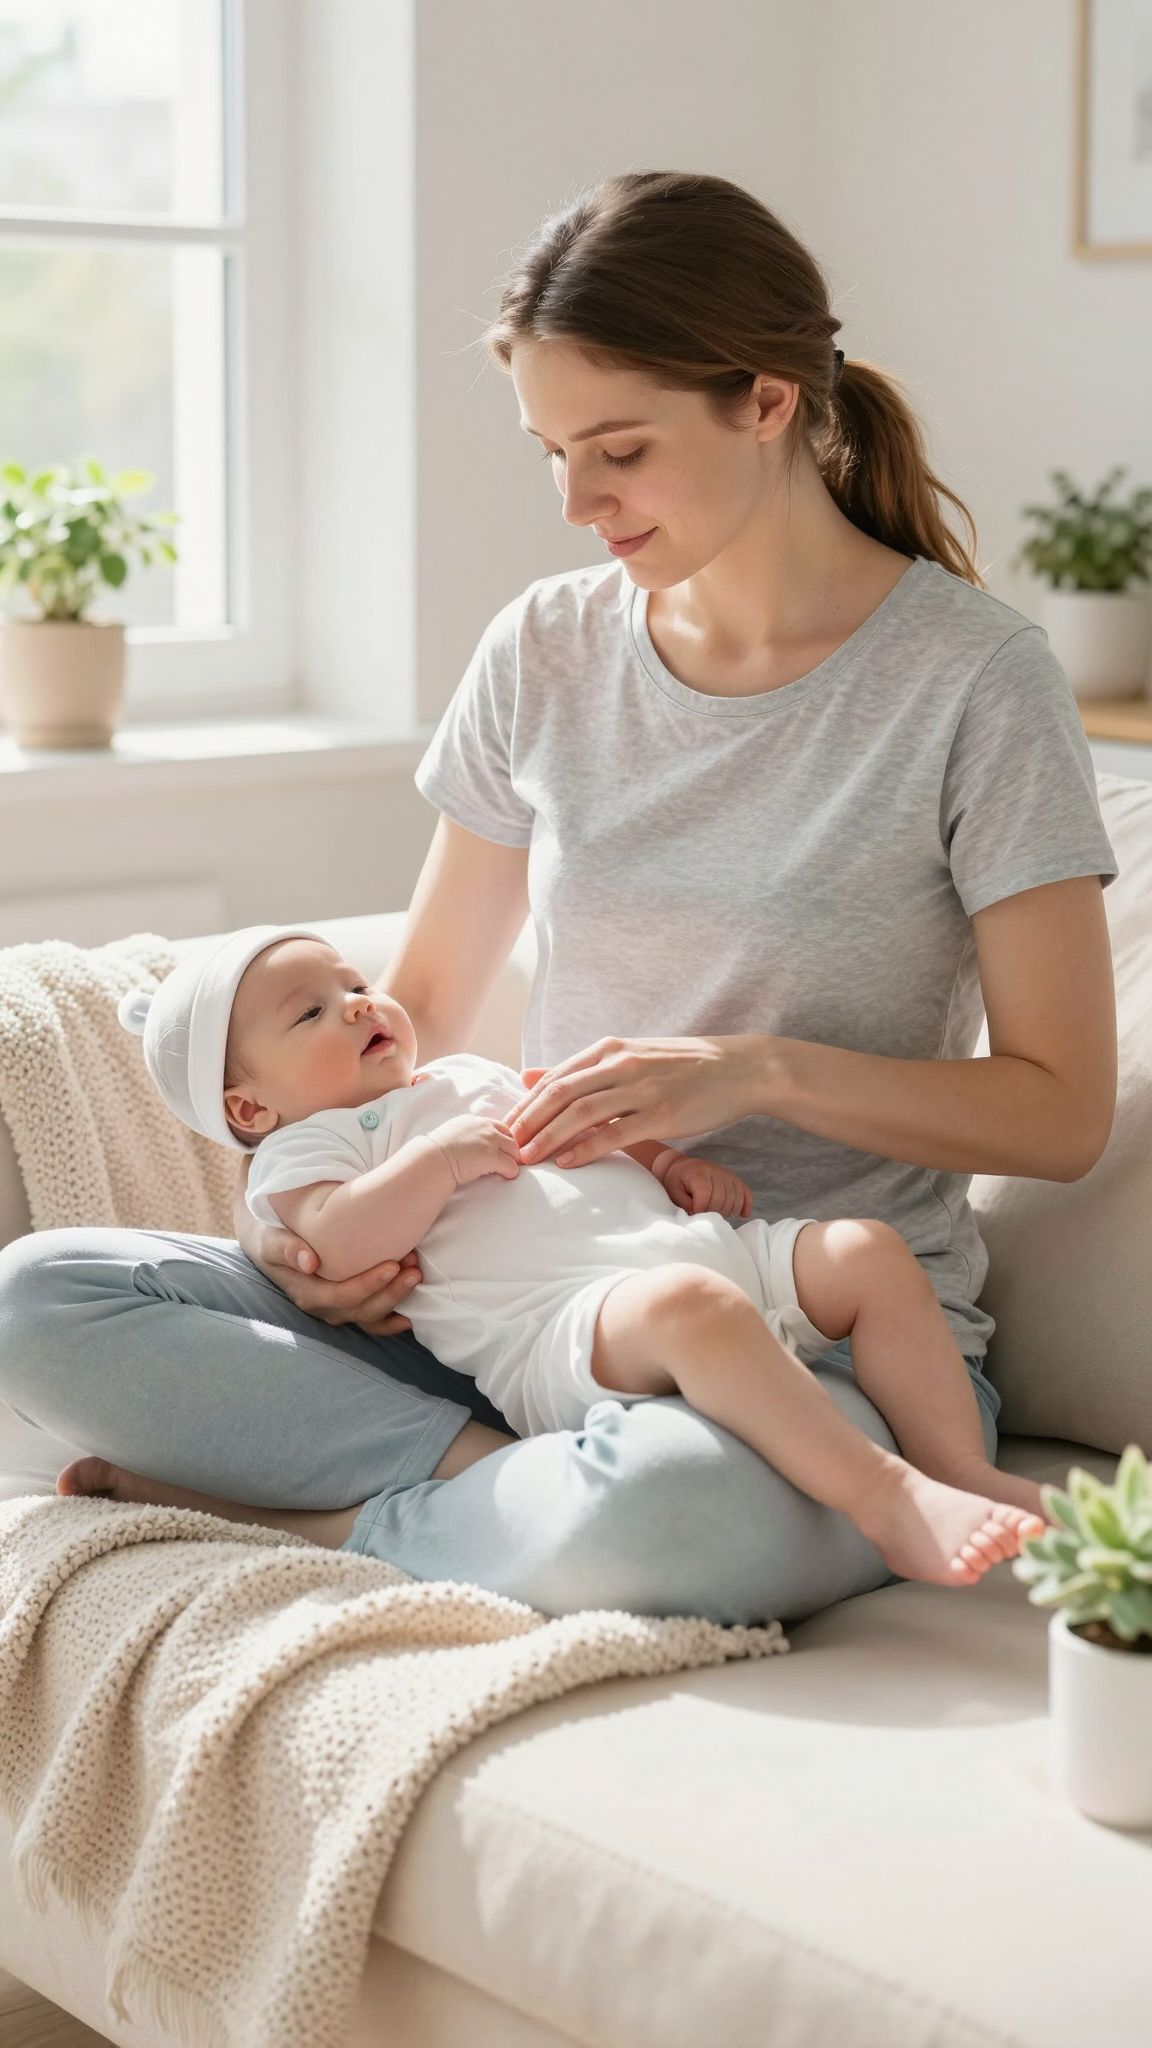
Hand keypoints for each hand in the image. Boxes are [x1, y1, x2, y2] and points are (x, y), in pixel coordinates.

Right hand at [233, 1179, 422, 1334]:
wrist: (274, 1246)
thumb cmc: (274, 1238)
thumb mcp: (272, 1241)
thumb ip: (286, 1248)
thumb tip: (308, 1262)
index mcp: (307, 1293)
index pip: (342, 1295)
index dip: (369, 1284)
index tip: (392, 1265)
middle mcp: (324, 1307)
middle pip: (362, 1309)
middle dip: (390, 1291)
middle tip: (413, 1267)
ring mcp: (338, 1310)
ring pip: (371, 1316)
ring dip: (396, 1299)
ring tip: (416, 1275)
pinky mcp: (349, 1307)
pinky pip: (372, 1321)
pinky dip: (391, 1323)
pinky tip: (409, 1318)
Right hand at [427, 1114, 520, 1186]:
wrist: (431, 1160)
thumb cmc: (434, 1153)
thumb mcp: (451, 1135)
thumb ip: (464, 1136)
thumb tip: (467, 1146)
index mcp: (473, 1121)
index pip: (499, 1127)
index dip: (503, 1140)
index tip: (501, 1150)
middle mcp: (485, 1127)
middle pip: (510, 1138)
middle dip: (510, 1151)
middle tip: (507, 1163)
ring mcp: (490, 1141)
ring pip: (514, 1151)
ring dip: (511, 1162)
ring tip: (504, 1171)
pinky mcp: (492, 1157)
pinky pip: (511, 1166)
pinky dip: (510, 1173)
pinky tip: (504, 1176)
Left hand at [509, 1036, 764, 1168]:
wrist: (739, 1068)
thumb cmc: (682, 1066)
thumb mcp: (628, 1056)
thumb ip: (580, 1069)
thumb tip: (528, 1076)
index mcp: (610, 1049)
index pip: (554, 1078)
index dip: (525, 1105)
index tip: (503, 1128)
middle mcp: (621, 1064)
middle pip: (560, 1094)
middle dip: (527, 1122)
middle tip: (503, 1146)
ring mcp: (642, 1087)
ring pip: (581, 1113)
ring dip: (548, 1137)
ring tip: (526, 1158)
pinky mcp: (662, 1112)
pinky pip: (616, 1132)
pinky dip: (587, 1147)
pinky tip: (567, 1162)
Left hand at [662, 1154, 752, 1218]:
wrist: (681, 1166)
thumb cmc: (676, 1181)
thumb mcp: (674, 1193)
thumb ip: (686, 1205)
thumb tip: (702, 1215)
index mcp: (699, 1175)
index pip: (706, 1198)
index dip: (701, 1211)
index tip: (694, 1213)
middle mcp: (716, 1172)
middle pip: (722, 1201)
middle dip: (713, 1213)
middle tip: (705, 1214)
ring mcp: (727, 1174)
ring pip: (735, 1199)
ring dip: (728, 1211)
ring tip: (716, 1213)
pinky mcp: (734, 1178)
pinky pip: (745, 1192)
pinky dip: (745, 1204)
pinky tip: (742, 1214)